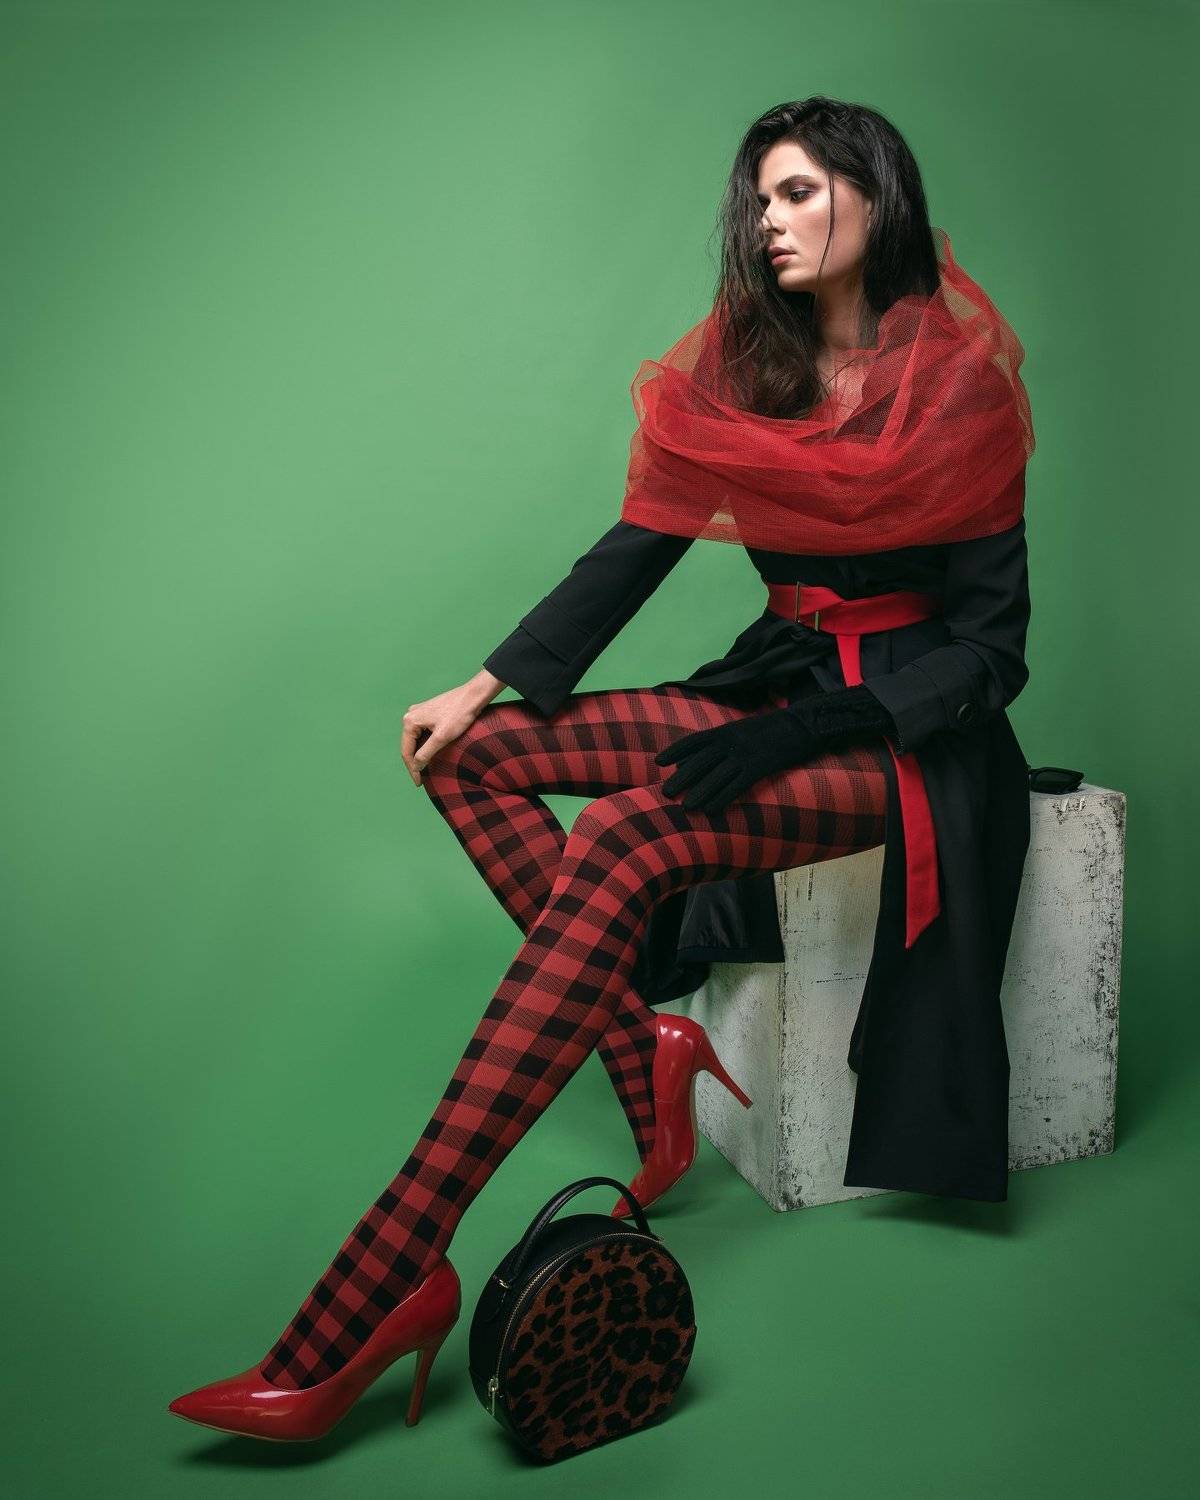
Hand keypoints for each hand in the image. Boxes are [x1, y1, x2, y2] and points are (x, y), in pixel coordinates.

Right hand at [400, 673, 501, 786]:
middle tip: (421, 779)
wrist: (473, 696)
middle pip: (409, 745)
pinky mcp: (429, 713)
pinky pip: (422, 733)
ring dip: (419, 754)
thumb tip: (416, 766)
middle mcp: (411, 715)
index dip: (412, 769)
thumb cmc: (460, 714)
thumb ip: (426, 753)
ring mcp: (419, 713)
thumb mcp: (442, 737)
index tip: (419, 783)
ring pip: (416, 739)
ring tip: (425, 769)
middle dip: (414, 763)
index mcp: (410, 721)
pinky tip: (431, 754)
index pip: (406, 751)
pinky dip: (425, 745)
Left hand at [655, 708, 822, 813]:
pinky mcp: (760, 767)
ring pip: (716, 776)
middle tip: (666, 792)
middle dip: (682, 777)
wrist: (802, 725)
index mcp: (725, 730)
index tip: (659, 761)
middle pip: (700, 761)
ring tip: (686, 806)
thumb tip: (703, 755)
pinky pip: (737, 785)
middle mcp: (731, 741)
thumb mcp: (742, 729)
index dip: (675, 751)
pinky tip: (712, 810)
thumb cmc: (771, 729)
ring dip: (699, 792)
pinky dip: (723, 798)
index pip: (694, 740)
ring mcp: (745, 754)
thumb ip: (723, 740)